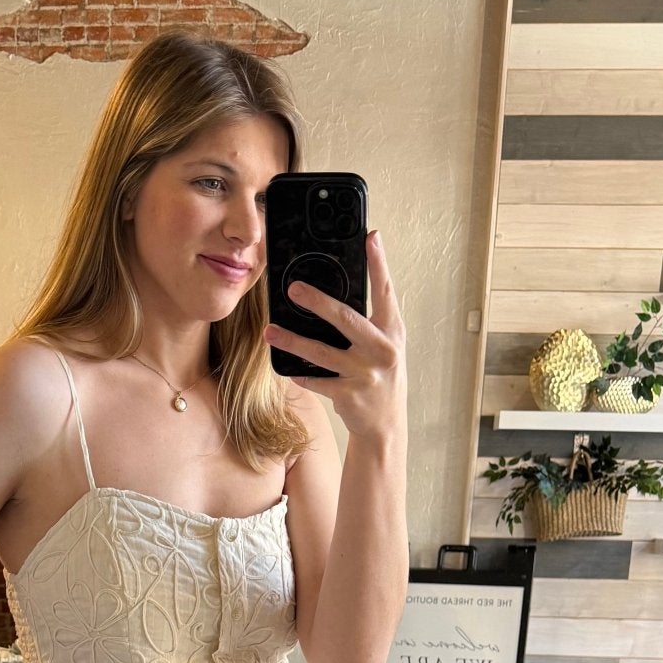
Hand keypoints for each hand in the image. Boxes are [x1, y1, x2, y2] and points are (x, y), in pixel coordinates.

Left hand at [264, 228, 407, 444]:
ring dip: (292, 341)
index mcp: (393, 331)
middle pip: (346, 319)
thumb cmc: (382, 377)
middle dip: (317, 302)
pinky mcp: (349, 395)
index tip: (371, 237)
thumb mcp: (384, 345)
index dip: (379, 263)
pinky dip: (300, 373)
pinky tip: (287, 368)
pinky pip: (317, 380)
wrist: (386, 424)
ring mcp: (365, 374)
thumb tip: (338, 291)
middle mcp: (382, 350)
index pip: (385, 291)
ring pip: (322, 352)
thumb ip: (370, 320)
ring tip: (270, 331)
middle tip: (293, 288)